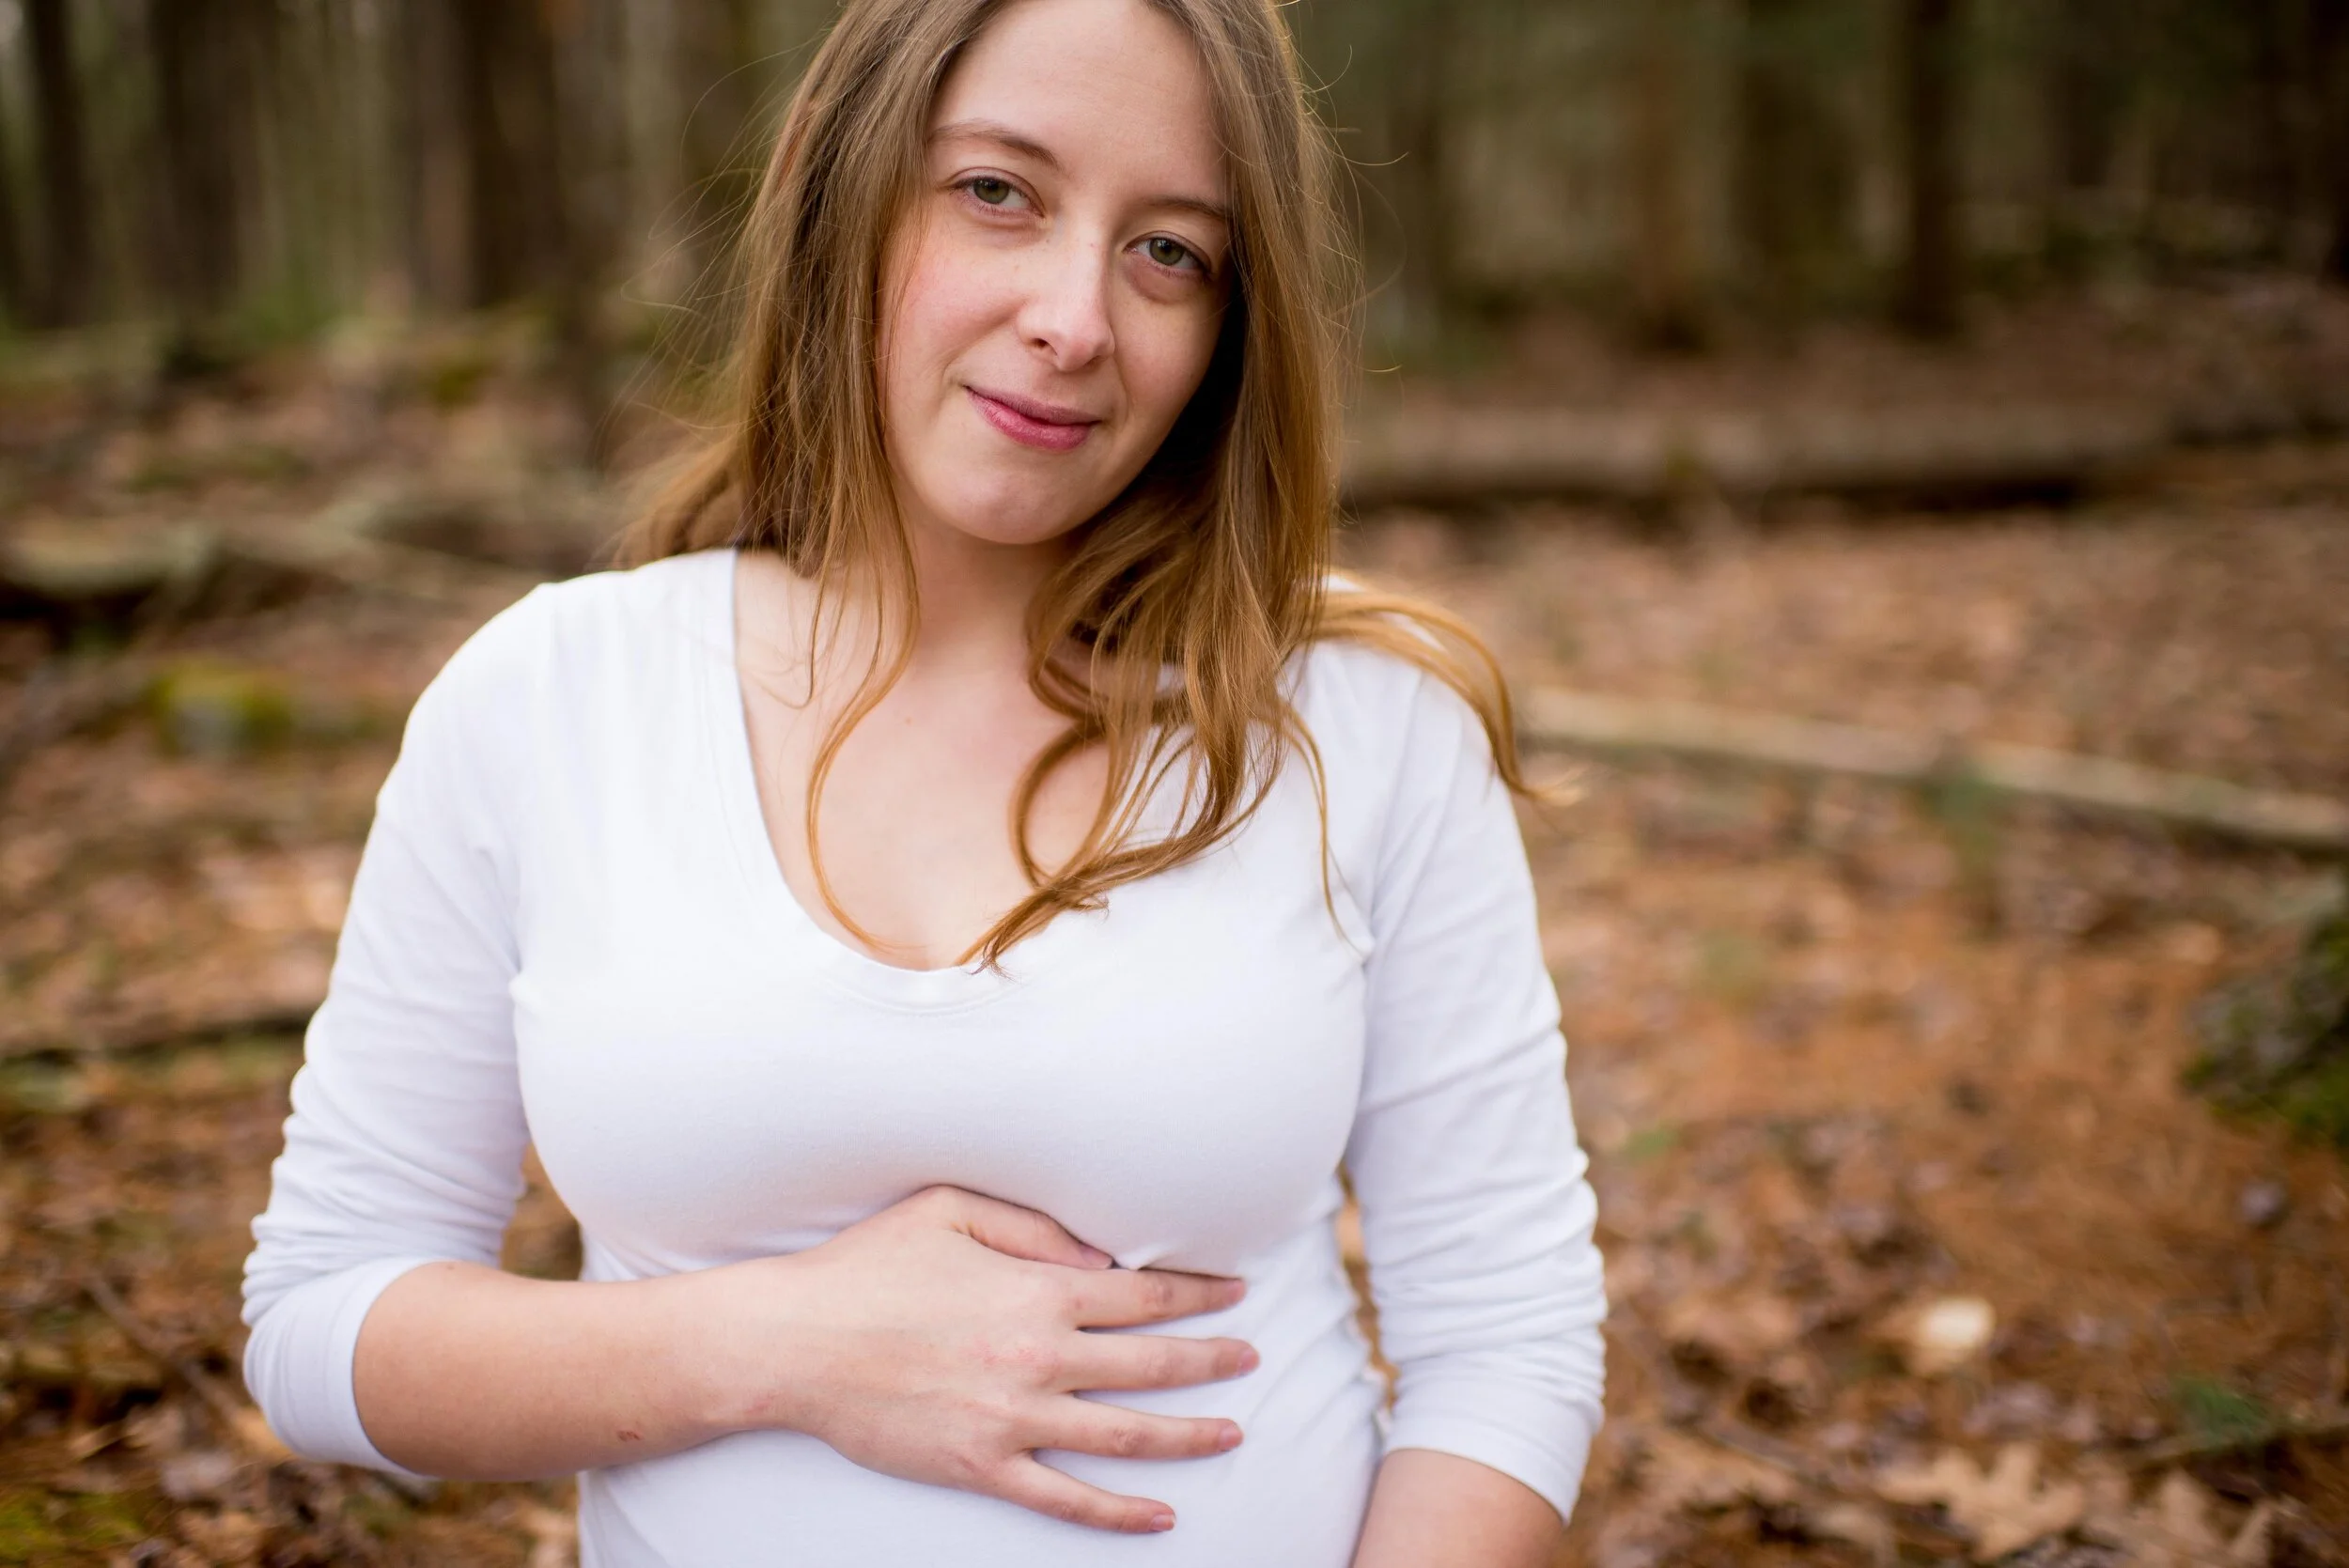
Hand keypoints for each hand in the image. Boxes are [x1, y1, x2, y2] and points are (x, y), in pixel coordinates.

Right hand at [690, 1185, 1257, 1532]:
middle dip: (1211, 1360)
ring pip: (1125, 1434)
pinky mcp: (981, 1466)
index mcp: (1035, 1291)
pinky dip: (1119, 1512)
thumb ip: (1033, 1227)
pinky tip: (1161, 1515)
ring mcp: (1012, 1419)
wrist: (795, 1341)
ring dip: (1187, 1436)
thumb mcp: (948, 1209)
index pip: (1144, 1294)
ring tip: (1233, 1432)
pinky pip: (1066, 1499)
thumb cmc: (866, 1267)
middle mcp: (1037, 1357)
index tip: (1236, 1293)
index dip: (1199, 1294)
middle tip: (1252, 1357)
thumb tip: (1104, 1254)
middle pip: (1151, 1363)